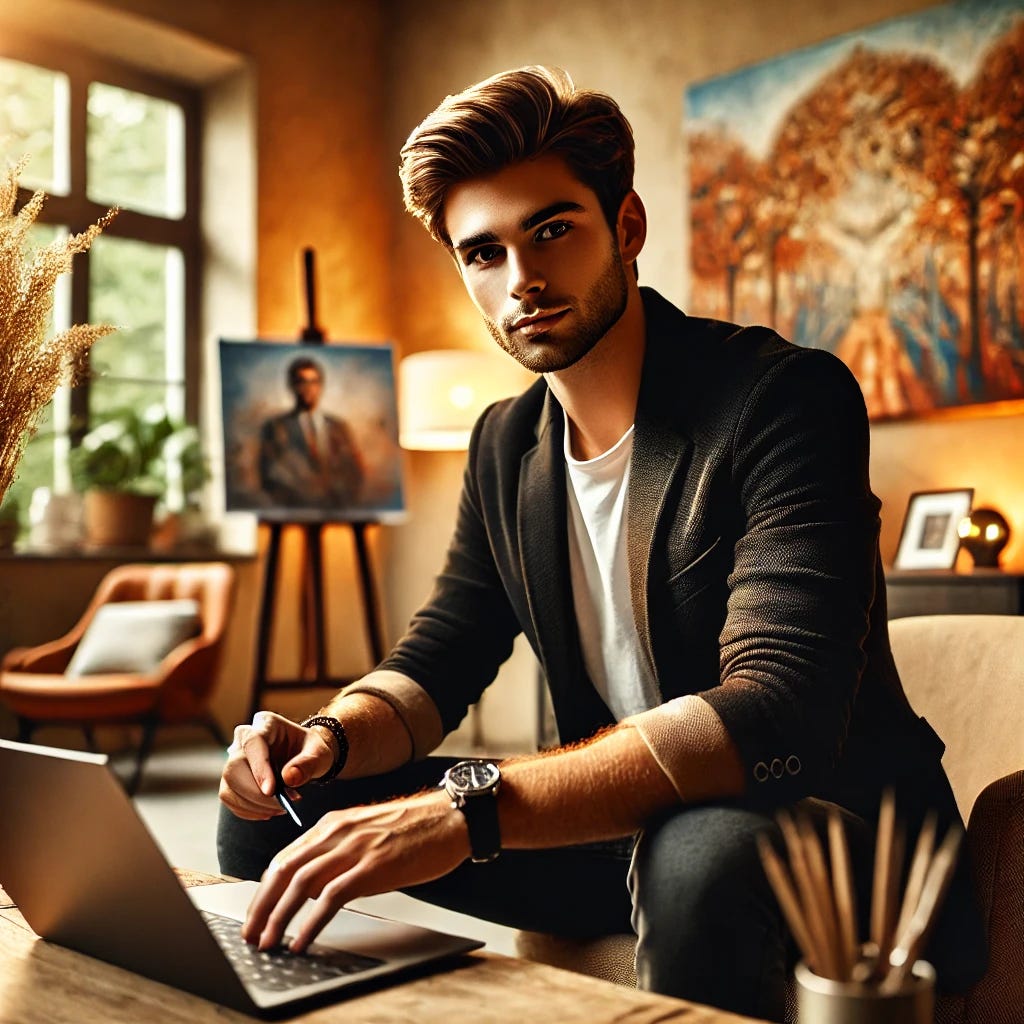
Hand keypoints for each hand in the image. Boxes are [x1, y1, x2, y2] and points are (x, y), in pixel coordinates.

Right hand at [219, 711, 334, 819]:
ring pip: (228, 786)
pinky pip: (230, 798)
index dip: (259, 768)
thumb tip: (289, 778)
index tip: (270, 791)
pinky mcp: (232, 778)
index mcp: (266, 723)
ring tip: (279, 809)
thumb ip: (308, 763)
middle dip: (255, 794)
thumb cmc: (312, 751)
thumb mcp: (319, 753)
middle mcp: (244, 739)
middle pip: (234, 768)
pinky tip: (268, 811)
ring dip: (252, 805)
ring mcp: (235, 758)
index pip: (253, 743)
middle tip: (280, 806)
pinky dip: (248, 810)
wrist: (306, 758)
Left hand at [241, 790, 470, 951]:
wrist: (451, 818)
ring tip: (268, 942)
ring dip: (279, 917)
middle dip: (262, 906)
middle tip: (251, 934)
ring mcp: (354, 848)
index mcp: (333, 824)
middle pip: (284, 870)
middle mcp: (337, 832)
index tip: (256, 914)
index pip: (285, 857)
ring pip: (300, 884)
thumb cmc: (415, 828)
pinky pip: (331, 897)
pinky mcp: (373, 866)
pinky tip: (302, 940)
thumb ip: (338, 852)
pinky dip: (311, 922)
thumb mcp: (367, 832)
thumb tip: (312, 887)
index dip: (264, 889)